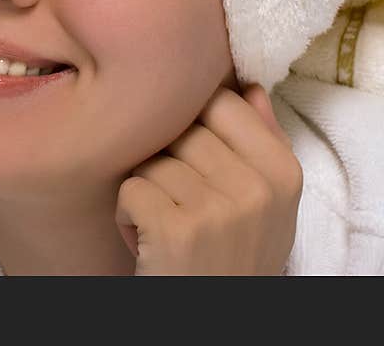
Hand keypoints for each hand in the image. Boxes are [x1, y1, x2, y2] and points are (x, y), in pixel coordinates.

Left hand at [114, 84, 302, 274]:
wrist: (213, 323)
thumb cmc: (231, 258)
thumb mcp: (264, 207)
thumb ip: (260, 144)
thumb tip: (251, 87)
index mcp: (283, 174)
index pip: (221, 102)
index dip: (191, 122)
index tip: (191, 156)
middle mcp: (257, 189)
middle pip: (179, 128)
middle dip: (165, 160)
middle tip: (177, 200)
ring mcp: (218, 209)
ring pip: (151, 158)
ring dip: (144, 189)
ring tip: (162, 223)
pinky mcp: (176, 230)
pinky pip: (131, 187)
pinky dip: (127, 214)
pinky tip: (146, 239)